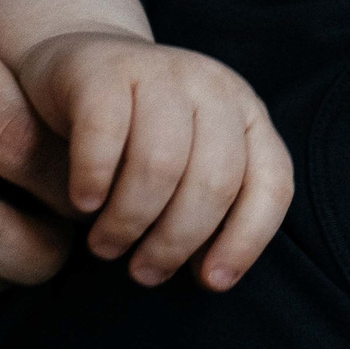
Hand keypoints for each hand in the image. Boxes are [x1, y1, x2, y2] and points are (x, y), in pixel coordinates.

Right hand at [13, 30, 293, 289]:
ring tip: (107, 247)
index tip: (212, 283)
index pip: (272, 183)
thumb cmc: (138, 134)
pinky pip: (105, 135)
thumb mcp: (188, 164)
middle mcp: (214, 87)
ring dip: (130, 220)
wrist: (77, 65)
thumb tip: (212, 274)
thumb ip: (209, 207)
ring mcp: (162, 71)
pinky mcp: (105, 70)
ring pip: (161, 163)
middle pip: (215, 181)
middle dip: (177, 241)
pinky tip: (83, 204)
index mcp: (247, 115)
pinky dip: (94, 180)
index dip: (247, 239)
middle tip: (143, 273)